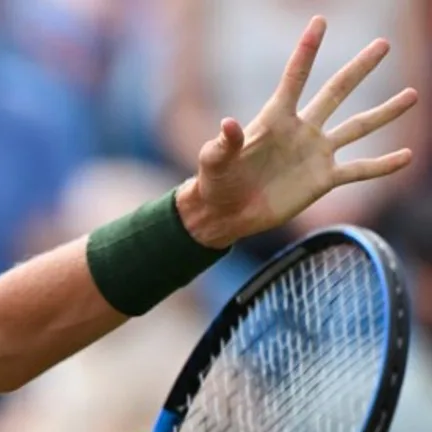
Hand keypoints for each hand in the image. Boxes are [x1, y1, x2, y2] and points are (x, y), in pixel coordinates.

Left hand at [177, 16, 417, 248]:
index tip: (319, 21)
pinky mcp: (323, 180)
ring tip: (412, 95)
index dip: (307, 50)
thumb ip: (224, 143)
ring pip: (358, 127)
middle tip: (383, 44)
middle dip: (360, 68)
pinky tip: (407, 157)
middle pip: (337, 92)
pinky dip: (383, 165)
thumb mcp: (215, 162)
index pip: (295, 77)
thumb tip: (229, 124)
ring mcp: (315, 153)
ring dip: (385, 112)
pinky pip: (359, 170)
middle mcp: (301, 130)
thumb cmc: (215, 183)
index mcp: (275, 119)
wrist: (225, 214)